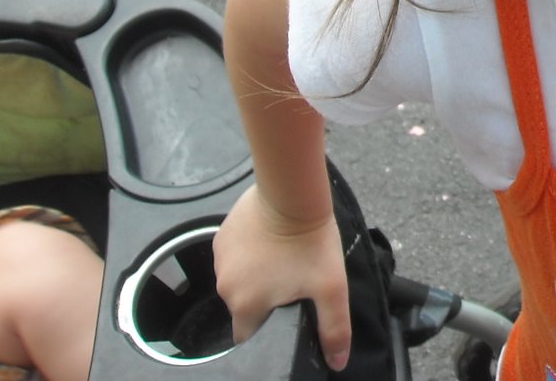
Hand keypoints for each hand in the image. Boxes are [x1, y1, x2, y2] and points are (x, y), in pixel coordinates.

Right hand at [213, 184, 351, 371]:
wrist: (292, 192)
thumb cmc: (311, 242)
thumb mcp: (332, 287)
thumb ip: (333, 329)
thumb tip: (336, 363)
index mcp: (244, 305)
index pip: (249, 333)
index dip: (269, 326)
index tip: (286, 311)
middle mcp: (224, 286)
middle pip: (244, 306)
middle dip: (266, 298)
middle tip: (292, 280)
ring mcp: (219, 259)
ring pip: (239, 280)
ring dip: (257, 275)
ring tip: (282, 258)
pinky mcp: (221, 236)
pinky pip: (234, 256)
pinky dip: (249, 253)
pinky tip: (269, 241)